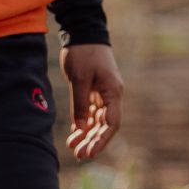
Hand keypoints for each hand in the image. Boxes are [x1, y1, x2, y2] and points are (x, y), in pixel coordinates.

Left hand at [63, 42, 123, 161]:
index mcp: (113, 92)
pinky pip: (90, 113)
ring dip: (87, 135)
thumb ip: (80, 105)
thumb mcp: (80, 79)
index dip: (102, 140)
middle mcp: (112, 95)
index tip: (90, 152)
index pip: (112, 123)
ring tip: (74, 149)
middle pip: (105, 125)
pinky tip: (74, 136)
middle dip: (94, 141)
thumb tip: (81, 129)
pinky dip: (83, 124)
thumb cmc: (83, 53)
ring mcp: (104, 94)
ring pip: (97, 121)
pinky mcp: (94, 91)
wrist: (83, 32)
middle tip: (80, 156)